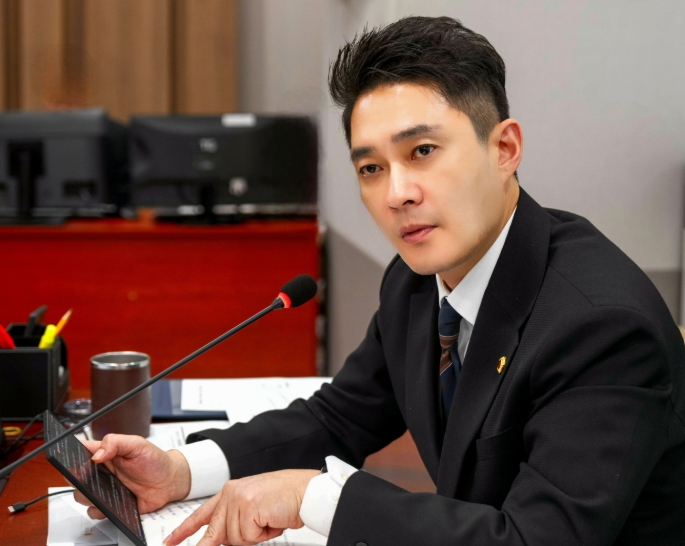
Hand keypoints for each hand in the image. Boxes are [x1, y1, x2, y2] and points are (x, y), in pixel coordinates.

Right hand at [74, 434, 190, 519]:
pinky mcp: (111, 504)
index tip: (72, 460)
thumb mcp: (137, 444)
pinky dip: (97, 510)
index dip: (72, 456)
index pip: (81, 452)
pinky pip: (95, 511)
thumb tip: (96, 454)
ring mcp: (105, 489)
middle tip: (88, 479)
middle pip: (76, 477)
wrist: (168, 481)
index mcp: (105, 454)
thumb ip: (116, 443)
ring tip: (101, 492)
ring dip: (86, 496)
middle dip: (77, 479)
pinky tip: (108, 505)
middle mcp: (102, 472)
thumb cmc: (154, 460)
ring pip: (82, 495)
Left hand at [163, 469, 319, 545]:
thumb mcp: (254, 508)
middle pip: (214, 532)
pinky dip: (263, 535)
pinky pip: (248, 538)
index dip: (184, 530)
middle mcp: (231, 493)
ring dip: (255, 537)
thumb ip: (235, 520)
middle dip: (210, 545)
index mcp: (231, 491)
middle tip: (224, 535)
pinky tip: (272, 520)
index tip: (170, 542)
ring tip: (269, 521)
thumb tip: (222, 540)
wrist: (307, 490)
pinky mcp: (248, 508)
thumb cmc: (286, 498)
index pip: (202, 513)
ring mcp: (238, 499)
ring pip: (234, 540)